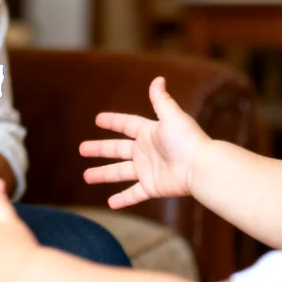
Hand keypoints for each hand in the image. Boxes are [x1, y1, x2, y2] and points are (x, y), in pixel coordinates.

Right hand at [79, 77, 211, 207]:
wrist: (200, 168)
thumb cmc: (187, 141)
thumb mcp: (171, 116)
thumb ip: (161, 100)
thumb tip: (158, 78)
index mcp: (149, 133)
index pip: (126, 125)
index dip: (112, 121)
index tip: (98, 120)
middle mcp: (146, 151)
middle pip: (117, 150)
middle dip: (99, 149)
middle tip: (81, 149)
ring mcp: (148, 170)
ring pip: (120, 172)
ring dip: (103, 174)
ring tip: (86, 176)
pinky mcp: (152, 187)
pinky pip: (134, 194)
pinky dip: (123, 199)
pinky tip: (110, 203)